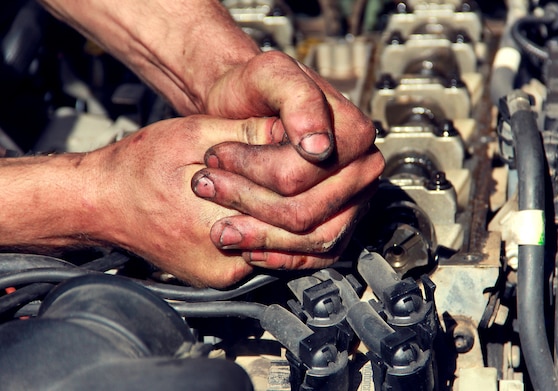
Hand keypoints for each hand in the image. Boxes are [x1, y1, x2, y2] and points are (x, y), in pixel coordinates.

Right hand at [87, 115, 349, 286]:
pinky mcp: (223, 275)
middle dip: (329, 203)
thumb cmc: (140, 170)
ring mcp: (225, 274)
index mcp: (218, 226)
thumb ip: (250, 137)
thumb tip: (296, 133)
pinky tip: (305, 209)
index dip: (320, 182)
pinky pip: (274, 259)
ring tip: (334, 190)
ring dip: (318, 221)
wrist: (105, 202)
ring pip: (295, 256)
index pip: (297, 213)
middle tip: (349, 173)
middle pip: (305, 242)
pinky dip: (294, 236)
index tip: (332, 159)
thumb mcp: (196, 136)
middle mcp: (225, 263)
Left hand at [191, 51, 384, 268]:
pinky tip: (248, 246)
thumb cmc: (256, 90)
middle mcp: (362, 170)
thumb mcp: (270, 73)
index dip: (252, 170)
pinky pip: (316, 256)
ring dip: (260, 237)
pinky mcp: (339, 226)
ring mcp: (353, 202)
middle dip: (248, 203)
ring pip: (311, 239)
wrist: (248, 106)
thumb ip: (296, 98)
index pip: (301, 172)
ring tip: (221, 228)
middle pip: (306, 211)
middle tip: (207, 188)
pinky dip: (279, 257)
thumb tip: (319, 145)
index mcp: (354, 133)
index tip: (216, 155)